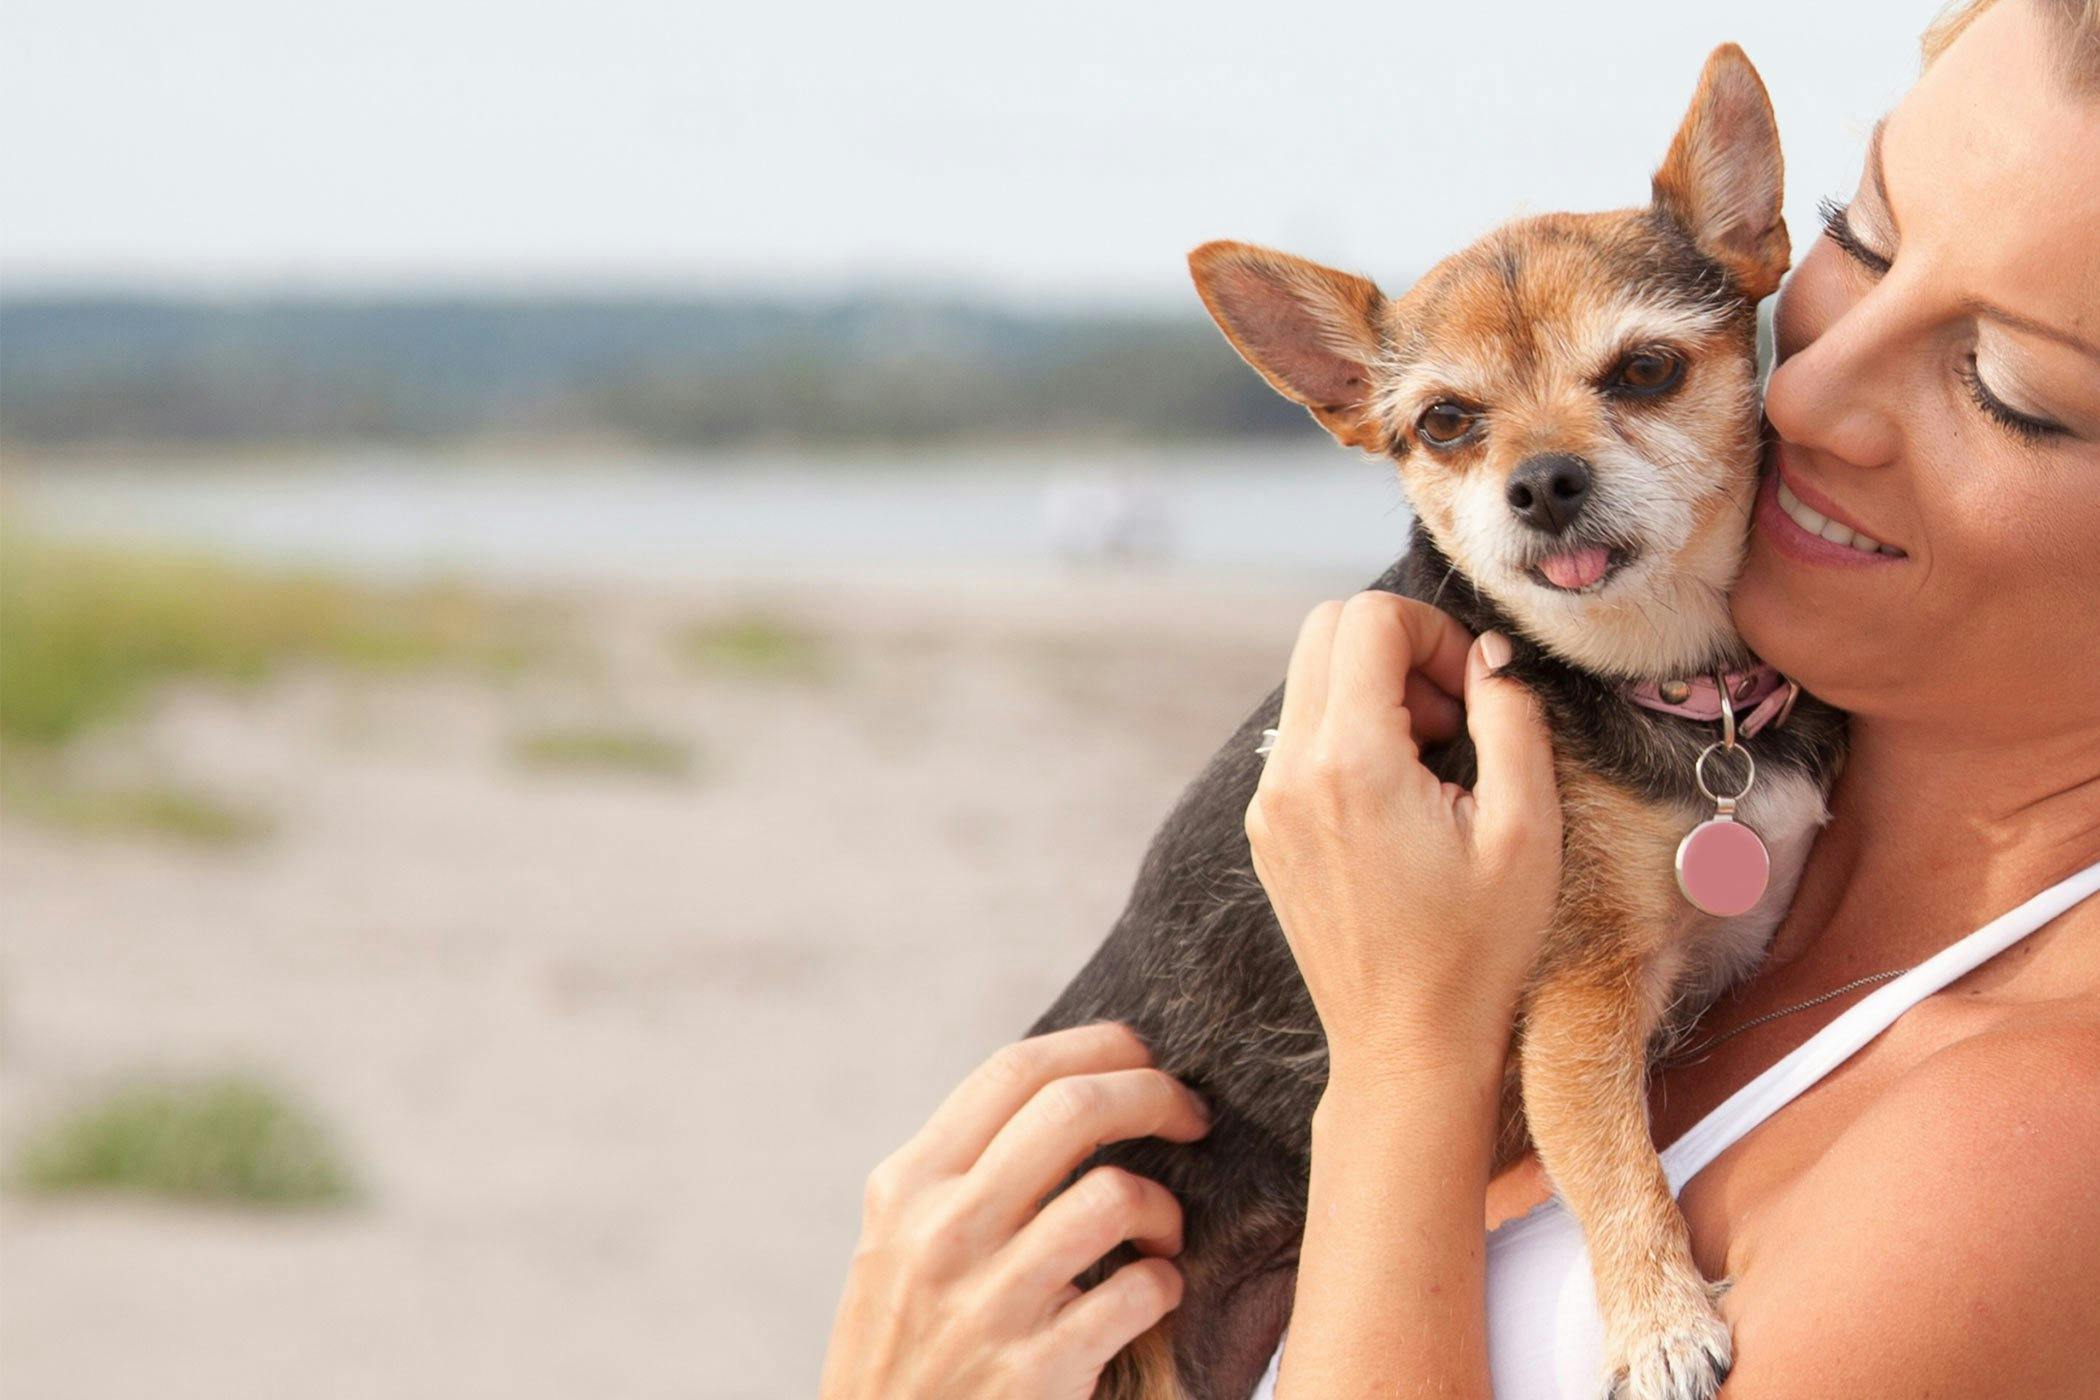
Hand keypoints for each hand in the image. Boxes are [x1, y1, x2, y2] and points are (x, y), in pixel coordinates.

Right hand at [819, 1023, 1210, 1399]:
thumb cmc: (906, 1347)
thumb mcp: (900, 1244)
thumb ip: (962, 1174)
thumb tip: (1068, 1093)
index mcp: (907, 1185)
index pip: (1013, 1070)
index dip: (1096, 1044)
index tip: (1142, 1053)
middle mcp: (941, 1231)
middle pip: (1072, 1108)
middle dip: (1153, 1094)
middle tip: (1190, 1114)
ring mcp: (988, 1302)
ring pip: (1114, 1196)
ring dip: (1163, 1206)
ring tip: (1162, 1232)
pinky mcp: (1035, 1370)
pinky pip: (1138, 1292)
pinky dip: (1164, 1286)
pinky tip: (1153, 1294)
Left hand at [1244, 592, 1560, 1089]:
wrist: (1405, 1047)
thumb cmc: (1477, 949)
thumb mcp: (1526, 829)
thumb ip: (1511, 718)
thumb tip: (1491, 655)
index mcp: (1351, 762)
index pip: (1367, 618)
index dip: (1435, 632)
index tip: (1475, 692)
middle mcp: (1291, 772)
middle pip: (1326, 630)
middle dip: (1399, 649)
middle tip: (1455, 718)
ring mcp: (1268, 802)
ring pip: (1309, 681)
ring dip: (1375, 693)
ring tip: (1435, 766)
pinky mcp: (1265, 829)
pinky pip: (1300, 738)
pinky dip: (1351, 737)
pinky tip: (1401, 802)